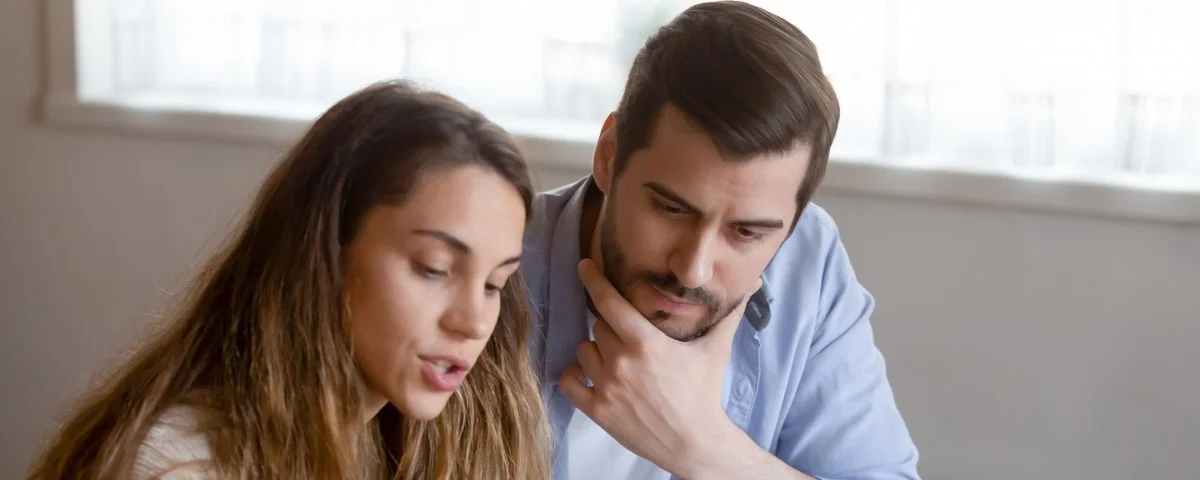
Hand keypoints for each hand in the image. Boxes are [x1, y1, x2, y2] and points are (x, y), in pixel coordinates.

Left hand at [559, 259, 760, 474]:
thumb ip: (728, 314)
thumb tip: (752, 283)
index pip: (610, 302)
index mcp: (646, 343)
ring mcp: (606, 387)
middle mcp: (622, 361)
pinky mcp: (597, 410)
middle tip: (630, 339)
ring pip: (584, 349)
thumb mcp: (715, 350)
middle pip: (599, 326)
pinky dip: (574, 374)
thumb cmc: (703, 393)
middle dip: (612, 328)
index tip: (583, 266)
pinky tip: (589, 374)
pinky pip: (569, 381)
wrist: (694, 442)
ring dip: (596, 351)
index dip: (594, 280)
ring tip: (616, 360)